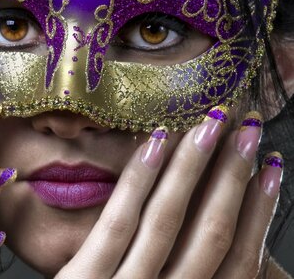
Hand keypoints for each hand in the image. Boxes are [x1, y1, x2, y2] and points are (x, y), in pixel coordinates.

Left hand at [57, 108, 282, 278]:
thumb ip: (184, 274)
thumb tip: (224, 236)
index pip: (237, 262)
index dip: (259, 213)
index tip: (271, 171)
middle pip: (211, 234)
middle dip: (234, 178)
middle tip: (247, 131)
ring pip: (169, 221)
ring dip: (194, 167)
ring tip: (211, 124)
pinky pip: (116, 223)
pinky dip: (139, 180)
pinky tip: (156, 140)